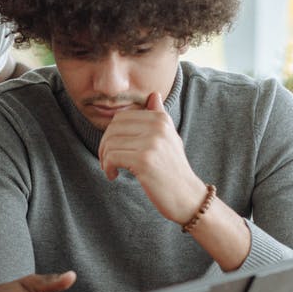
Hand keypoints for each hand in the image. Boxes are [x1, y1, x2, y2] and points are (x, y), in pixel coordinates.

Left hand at [98, 92, 207, 224]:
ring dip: (105, 159)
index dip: (111, 134)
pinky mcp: (144, 160)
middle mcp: (157, 127)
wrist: (187, 197)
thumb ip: (159, 116)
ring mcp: (152, 143)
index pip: (121, 117)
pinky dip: (108, 167)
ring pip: (110, 143)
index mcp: (161, 119)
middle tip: (108, 161)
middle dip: (105, 145)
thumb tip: (154, 94)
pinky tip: (113, 175)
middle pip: (113, 128)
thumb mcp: (169, 138)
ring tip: (111, 169)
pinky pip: (112, 157)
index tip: (114, 150)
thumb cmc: (173, 169)